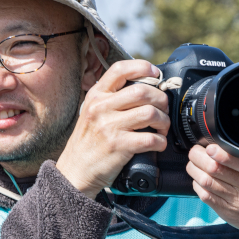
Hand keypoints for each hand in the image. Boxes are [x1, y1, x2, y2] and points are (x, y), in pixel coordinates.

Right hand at [57, 60, 169, 198]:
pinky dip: (161, 142)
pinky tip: (158, 143)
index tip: (155, 75)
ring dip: (164, 121)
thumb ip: (112, 99)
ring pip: (150, 113)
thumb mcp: (92, 112)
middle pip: (143, 91)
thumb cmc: (88, 142)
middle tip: (163, 109)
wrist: (75, 171)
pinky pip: (151, 139)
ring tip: (162, 128)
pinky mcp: (118, 146)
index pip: (120, 69)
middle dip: (161, 100)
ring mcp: (109, 126)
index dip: (142, 67)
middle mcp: (101, 107)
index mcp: (96, 95)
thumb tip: (145, 88)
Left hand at [186, 144, 238, 238]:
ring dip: (194, 170)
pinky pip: (206, 197)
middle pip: (215, 169)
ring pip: (207, 182)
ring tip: (192, 163)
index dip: (218, 153)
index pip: (238, 160)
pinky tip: (197, 179)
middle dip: (199, 157)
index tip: (209, 147)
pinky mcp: (229, 212)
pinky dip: (197, 185)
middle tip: (195, 151)